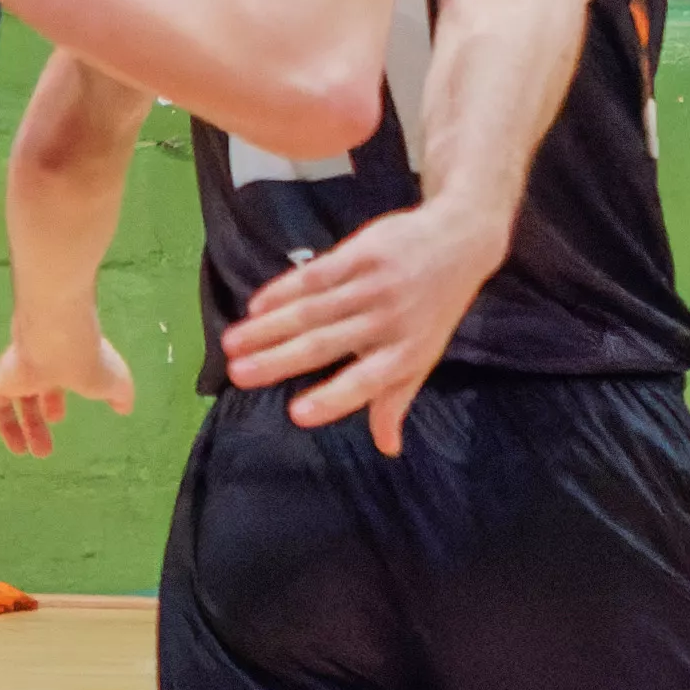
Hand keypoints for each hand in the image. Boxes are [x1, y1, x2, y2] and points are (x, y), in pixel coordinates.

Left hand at [0, 315, 135, 456]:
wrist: (57, 340)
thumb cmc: (90, 360)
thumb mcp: (116, 381)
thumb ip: (120, 395)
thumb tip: (124, 407)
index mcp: (66, 356)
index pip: (58, 376)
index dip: (57, 400)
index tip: (60, 418)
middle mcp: (41, 361)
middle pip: (36, 390)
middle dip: (41, 417)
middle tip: (47, 444)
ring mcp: (19, 369)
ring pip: (20, 399)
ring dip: (29, 427)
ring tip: (39, 453)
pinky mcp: (1, 378)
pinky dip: (7, 427)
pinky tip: (18, 448)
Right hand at [226, 204, 513, 448]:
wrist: (458, 241)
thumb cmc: (433, 309)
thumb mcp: (422, 356)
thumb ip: (395, 399)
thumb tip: (387, 448)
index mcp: (406, 353)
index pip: (366, 382)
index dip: (333, 399)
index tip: (296, 415)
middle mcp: (390, 321)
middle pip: (326, 344)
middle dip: (279, 360)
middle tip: (238, 375)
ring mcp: (374, 285)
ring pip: (312, 309)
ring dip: (268, 327)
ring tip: (231, 344)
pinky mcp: (362, 253)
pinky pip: (315, 275)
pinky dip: (282, 290)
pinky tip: (255, 306)